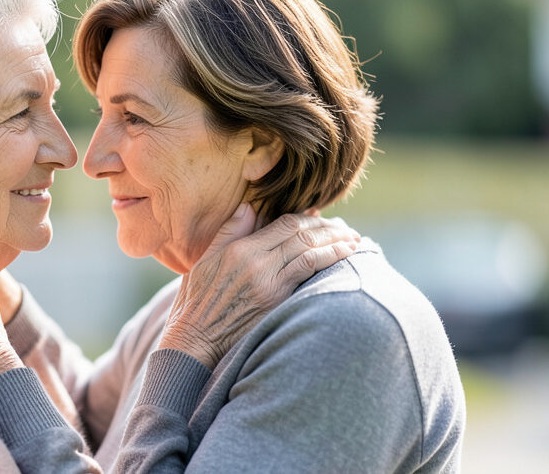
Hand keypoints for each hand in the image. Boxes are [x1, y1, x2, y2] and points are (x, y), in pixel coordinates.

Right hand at [159, 205, 359, 367]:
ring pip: (310, 253)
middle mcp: (257, 263)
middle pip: (302, 236)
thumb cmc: (196, 302)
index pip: (284, 224)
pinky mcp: (275, 303)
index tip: (322, 219)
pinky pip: (308, 275)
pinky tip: (343, 259)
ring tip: (354, 242)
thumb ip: (229, 232)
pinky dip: (328, 262)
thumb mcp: (203, 260)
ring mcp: (268, 284)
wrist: (194, 340)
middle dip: (328, 230)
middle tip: (346, 230)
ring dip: (336, 245)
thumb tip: (249, 207)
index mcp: (240, 249)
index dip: (307, 219)